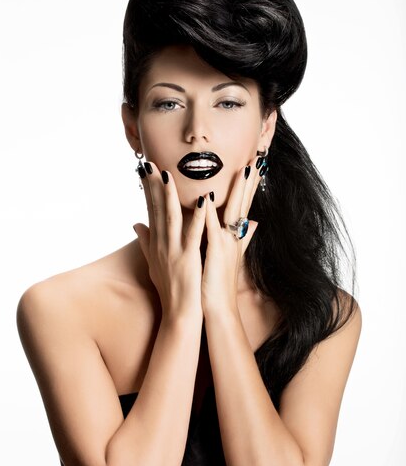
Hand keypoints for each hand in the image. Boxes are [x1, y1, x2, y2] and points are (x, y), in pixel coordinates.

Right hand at [133, 162, 206, 318]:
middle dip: (153, 185)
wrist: (178, 314)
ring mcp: (174, 251)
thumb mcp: (153, 264)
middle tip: (150, 163)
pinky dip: (198, 217)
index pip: (151, 210)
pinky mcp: (188, 259)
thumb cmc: (169, 290)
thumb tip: (136, 224)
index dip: (148, 190)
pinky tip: (203, 201)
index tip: (146, 170)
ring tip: (169, 174)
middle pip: (157, 209)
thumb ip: (146, 242)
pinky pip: (194, 234)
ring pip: (171, 217)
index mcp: (157, 243)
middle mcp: (162, 244)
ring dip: (170, 195)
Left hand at [201, 154, 262, 314]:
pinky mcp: (215, 252)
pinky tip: (208, 197)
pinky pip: (212, 229)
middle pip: (244, 202)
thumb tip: (254, 224)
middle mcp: (233, 237)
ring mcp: (226, 243)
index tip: (254, 164)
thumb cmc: (218, 283)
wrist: (217, 308)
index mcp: (232, 236)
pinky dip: (210, 214)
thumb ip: (242, 237)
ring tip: (243, 168)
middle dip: (250, 180)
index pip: (243, 205)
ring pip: (232, 210)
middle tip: (257, 157)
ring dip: (237, 189)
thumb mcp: (230, 256)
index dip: (248, 185)